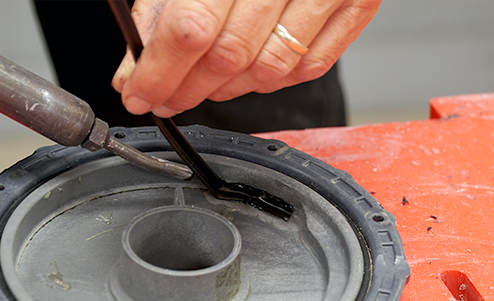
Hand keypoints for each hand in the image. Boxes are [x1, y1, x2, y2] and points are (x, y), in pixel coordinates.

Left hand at [111, 0, 381, 117]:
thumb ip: (160, 12)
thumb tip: (135, 70)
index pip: (191, 27)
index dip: (160, 71)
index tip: (140, 94)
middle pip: (229, 55)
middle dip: (187, 89)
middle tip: (165, 98)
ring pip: (268, 69)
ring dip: (227, 89)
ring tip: (204, 84)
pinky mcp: (358, 4)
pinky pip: (308, 68)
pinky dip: (270, 80)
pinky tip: (247, 72)